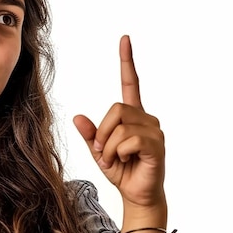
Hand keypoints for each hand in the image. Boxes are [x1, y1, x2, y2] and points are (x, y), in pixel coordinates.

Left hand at [73, 35, 165, 208]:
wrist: (136, 193)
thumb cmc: (121, 170)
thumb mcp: (98, 151)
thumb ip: (90, 134)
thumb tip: (76, 117)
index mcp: (132, 115)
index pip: (130, 82)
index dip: (127, 61)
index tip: (125, 39)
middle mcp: (145, 118)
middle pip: (115, 109)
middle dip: (103, 133)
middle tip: (104, 152)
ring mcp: (153, 130)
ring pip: (119, 127)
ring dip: (109, 147)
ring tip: (116, 160)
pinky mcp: (156, 145)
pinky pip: (128, 140)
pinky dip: (118, 153)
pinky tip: (126, 161)